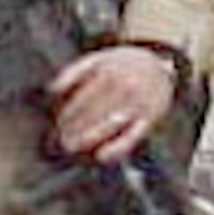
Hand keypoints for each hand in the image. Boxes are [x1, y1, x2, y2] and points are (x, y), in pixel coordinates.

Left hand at [49, 44, 177, 163]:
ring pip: (108, 126)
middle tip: (62, 141)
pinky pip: (132, 137)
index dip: (67, 115)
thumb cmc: (124, 63)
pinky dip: (117, 148)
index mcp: (108, 73)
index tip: (59, 125)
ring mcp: (137, 103)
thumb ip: (74, 71)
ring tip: (72, 147)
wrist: (162, 63)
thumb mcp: (100, 58)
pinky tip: (101, 156)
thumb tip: (51, 90)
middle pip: (91, 114)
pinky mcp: (150, 118)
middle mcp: (124, 87)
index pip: (82, 100)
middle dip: (73, 129)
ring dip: (87, 138)